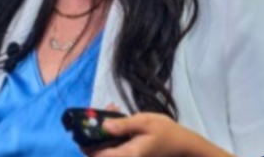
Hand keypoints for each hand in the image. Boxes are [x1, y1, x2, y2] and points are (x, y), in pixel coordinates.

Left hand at [81, 104, 232, 156]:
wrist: (184, 145)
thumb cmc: (165, 132)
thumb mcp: (144, 122)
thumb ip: (123, 124)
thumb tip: (103, 125)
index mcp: (128, 155)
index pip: (99, 156)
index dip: (86, 146)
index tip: (79, 130)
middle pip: (101, 154)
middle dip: (94, 135)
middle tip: (96, 115)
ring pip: (108, 149)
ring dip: (102, 133)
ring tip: (108, 110)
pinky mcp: (131, 154)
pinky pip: (116, 147)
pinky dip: (112, 134)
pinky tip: (115, 118)